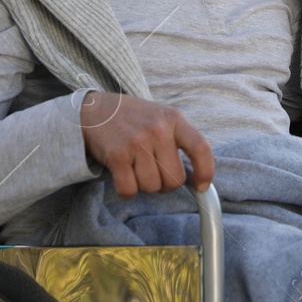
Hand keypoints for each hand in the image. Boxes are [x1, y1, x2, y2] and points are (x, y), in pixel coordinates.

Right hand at [79, 91, 215, 197]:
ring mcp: (137, 142)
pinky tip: (123, 176)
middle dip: (165, 184)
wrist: (95, 109)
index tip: (201, 185)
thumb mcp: (162, 118)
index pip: (200, 148)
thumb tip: (196, 178)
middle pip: (174, 179)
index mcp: (174, 119)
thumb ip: (180, 141)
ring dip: (144, 186)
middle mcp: (157, 130)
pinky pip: (129, 190)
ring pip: (152, 187)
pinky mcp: (117, 155)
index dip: (205, 172)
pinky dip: (126, 191)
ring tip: (136, 168)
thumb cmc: (134, 119)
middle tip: (154, 172)